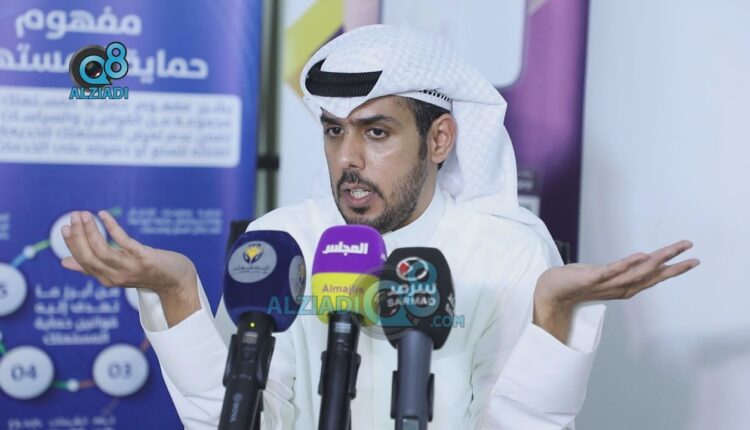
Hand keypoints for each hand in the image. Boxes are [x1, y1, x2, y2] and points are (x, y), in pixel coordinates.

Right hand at [61, 210, 199, 325]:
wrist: (177, 280)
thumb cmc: (147, 272)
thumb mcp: (118, 270)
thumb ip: (94, 266)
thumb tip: (64, 262)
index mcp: (107, 279)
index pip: (83, 262)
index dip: (72, 244)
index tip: (65, 227)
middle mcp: (116, 276)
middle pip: (89, 257)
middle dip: (78, 236)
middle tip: (73, 216)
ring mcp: (130, 268)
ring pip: (102, 251)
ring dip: (90, 231)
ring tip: (84, 214)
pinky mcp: (144, 258)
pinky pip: (123, 242)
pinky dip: (111, 227)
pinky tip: (104, 215)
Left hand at [533, 240, 699, 342]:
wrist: (550, 292)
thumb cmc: (575, 283)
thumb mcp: (603, 275)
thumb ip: (622, 271)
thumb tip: (642, 260)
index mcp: (622, 286)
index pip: (652, 277)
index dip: (673, 270)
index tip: (693, 260)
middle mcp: (618, 287)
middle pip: (650, 276)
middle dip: (673, 266)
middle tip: (694, 256)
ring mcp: (605, 283)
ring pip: (635, 272)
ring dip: (655, 261)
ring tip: (671, 250)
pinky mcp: (590, 278)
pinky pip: (610, 270)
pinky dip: (626, 264)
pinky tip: (641, 256)